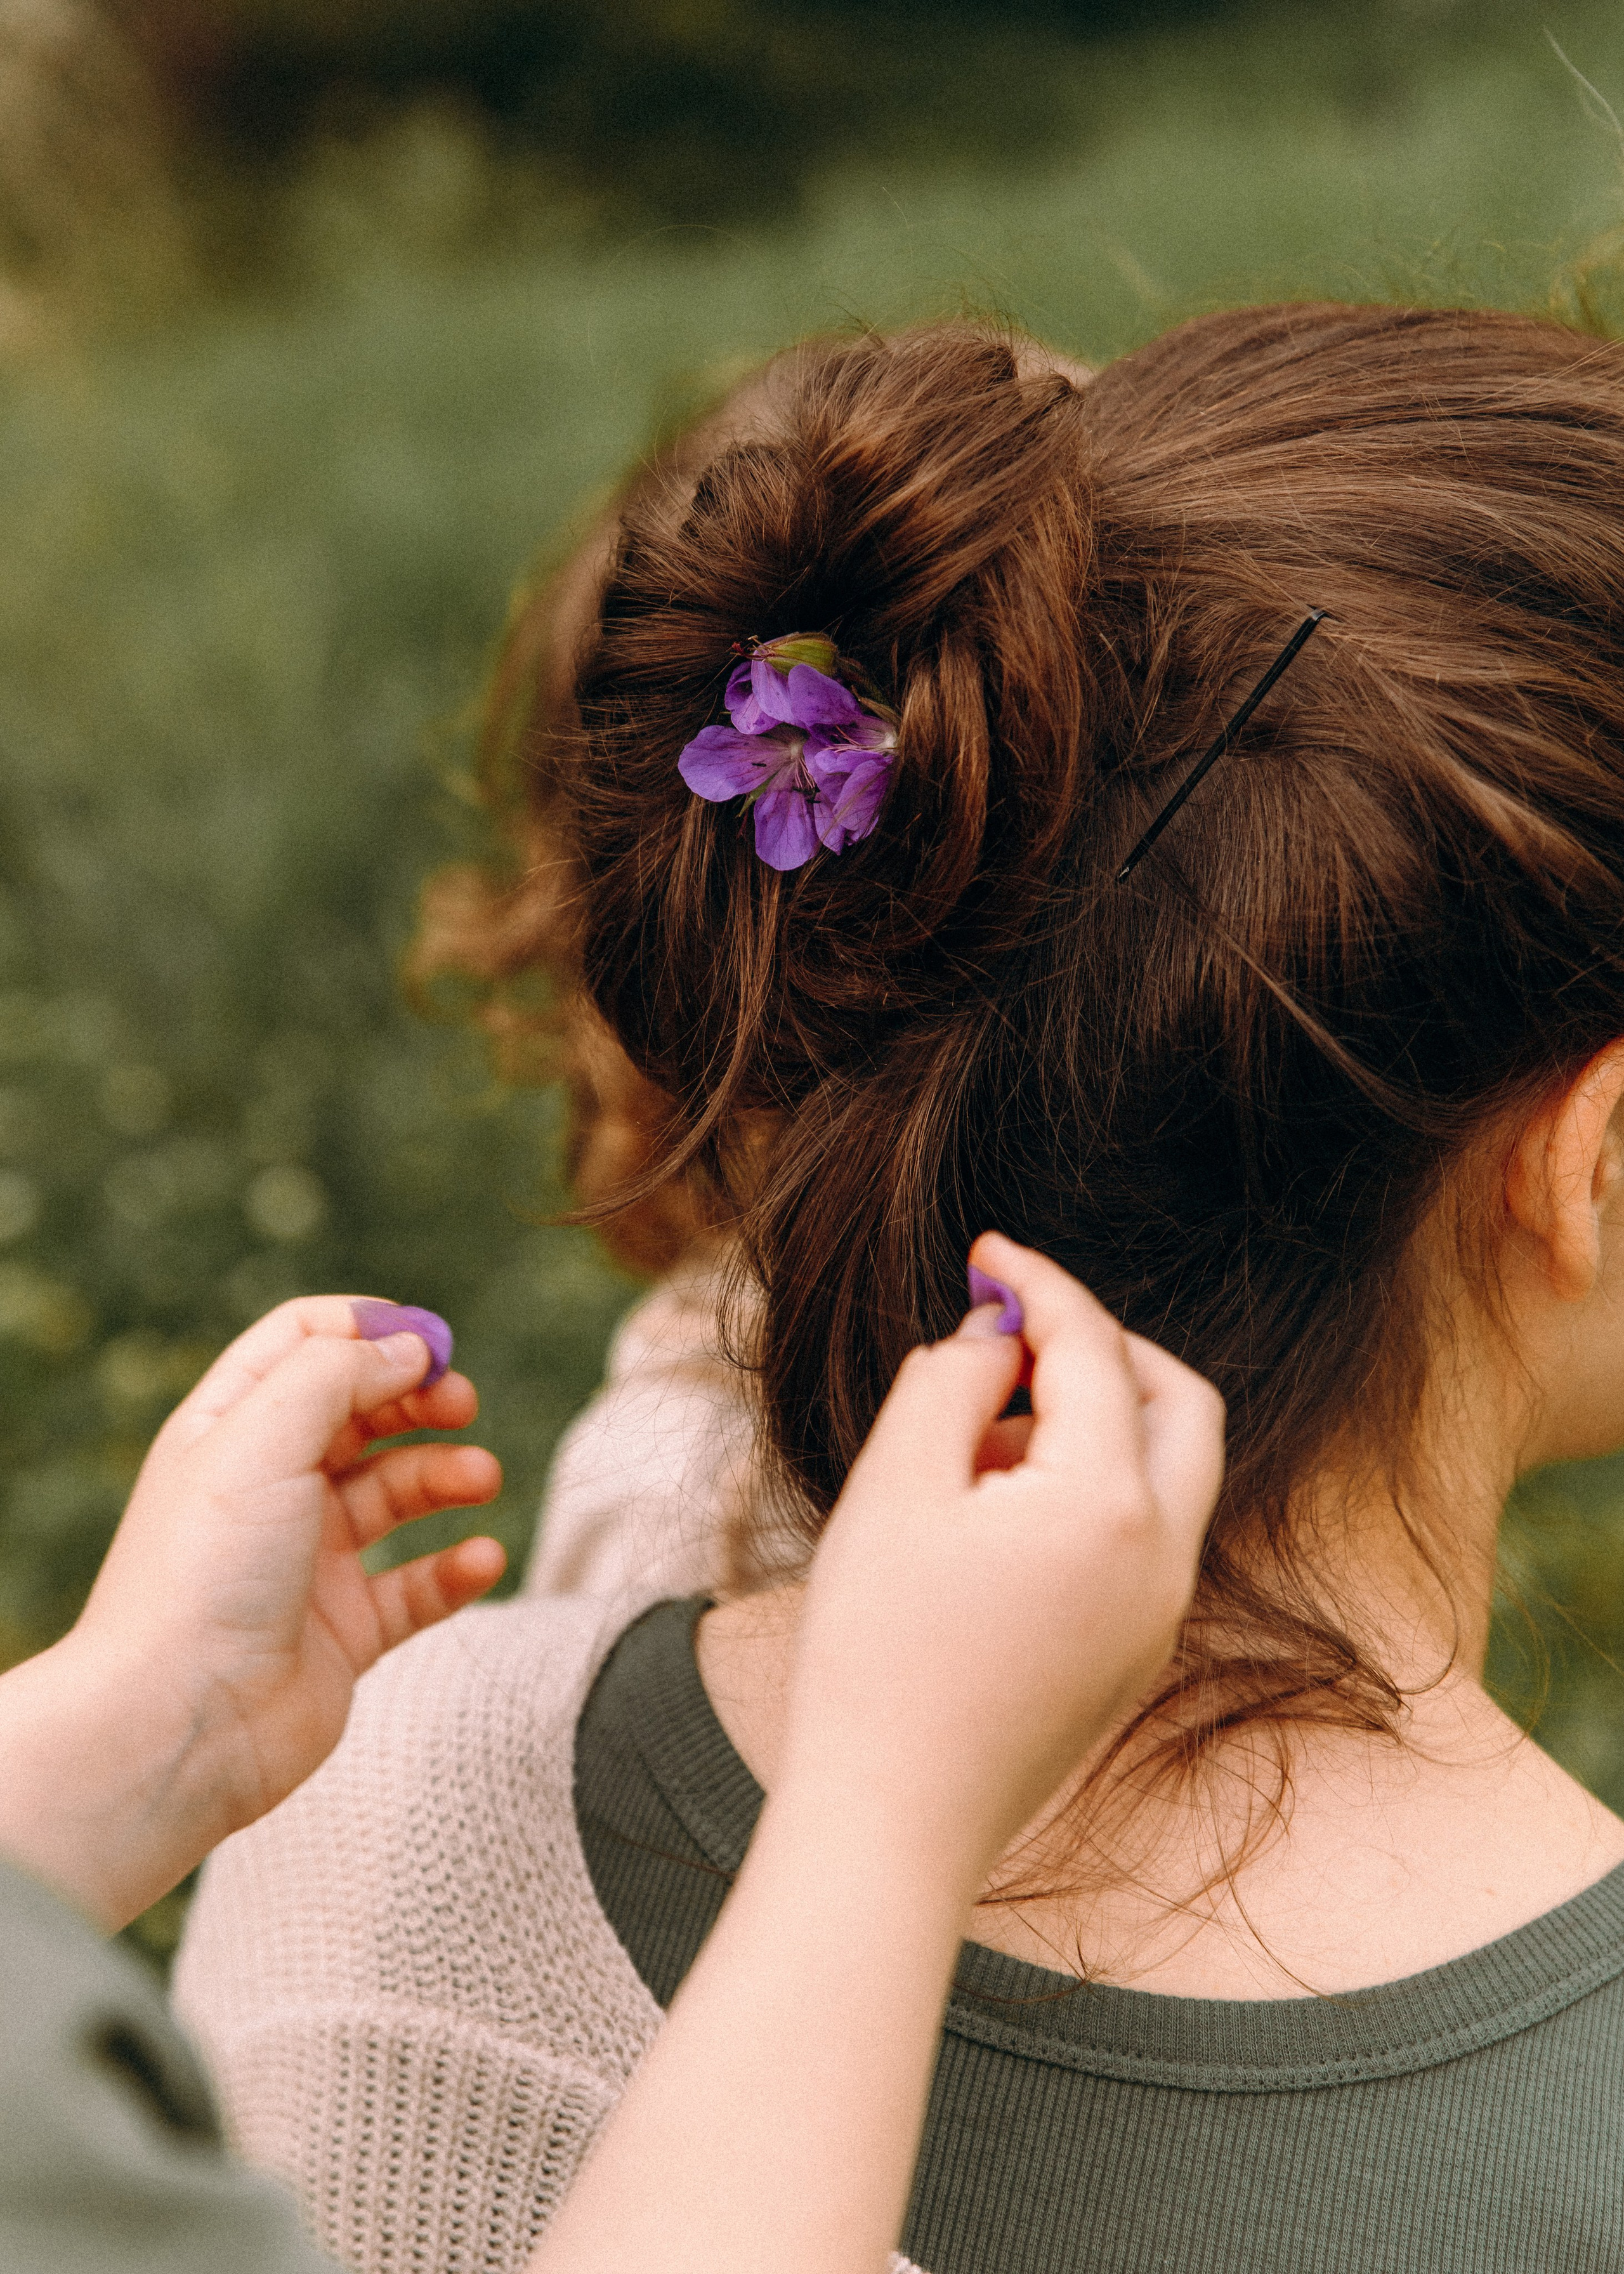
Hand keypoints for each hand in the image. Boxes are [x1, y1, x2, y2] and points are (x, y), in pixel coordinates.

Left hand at [0, 1298, 502, 1927]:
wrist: (179, 1725)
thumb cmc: (202, 1575)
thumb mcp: (261, 1436)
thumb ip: (338, 1372)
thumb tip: (409, 1346)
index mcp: (231, 1429)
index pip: (303, 1343)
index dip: (369, 1328)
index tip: (429, 1340)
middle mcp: (268, 1487)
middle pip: (361, 1411)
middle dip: (420, 1397)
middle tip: (462, 1404)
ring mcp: (308, 1560)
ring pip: (398, 1493)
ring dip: (448, 1475)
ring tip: (481, 1479)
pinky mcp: (346, 1631)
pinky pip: (418, 1587)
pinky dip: (457, 1569)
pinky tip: (482, 1558)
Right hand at [531, 1241, 1222, 2273]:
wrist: (891, 1825)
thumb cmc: (876, 1653)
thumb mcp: (895, 1488)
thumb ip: (953, 1381)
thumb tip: (997, 1335)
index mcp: (1111, 1507)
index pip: (1094, 1351)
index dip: (1040, 1284)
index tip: (988, 1249)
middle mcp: (1163, 1559)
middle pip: (1179, 1403)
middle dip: (1105, 1348)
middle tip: (1018, 1327)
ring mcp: (1159, 1617)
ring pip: (1166, 1472)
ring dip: (1093, 1420)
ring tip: (972, 1440)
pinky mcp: (1135, 1659)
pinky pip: (1140, 1536)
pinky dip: (1090, 1488)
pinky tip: (990, 1510)